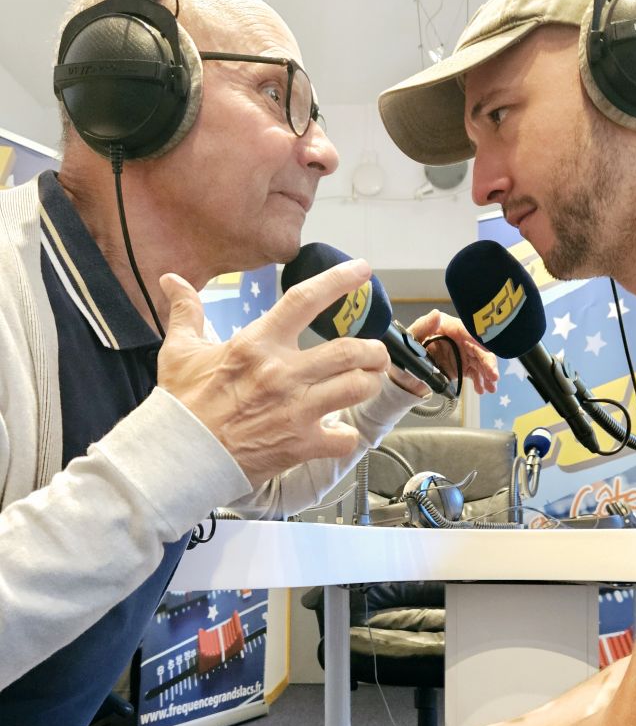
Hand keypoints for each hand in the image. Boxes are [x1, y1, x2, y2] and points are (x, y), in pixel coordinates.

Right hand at [157, 260, 388, 486]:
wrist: (181, 456)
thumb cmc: (181, 404)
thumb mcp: (180, 351)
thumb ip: (186, 312)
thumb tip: (171, 280)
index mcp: (258, 344)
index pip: (305, 300)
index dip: (339, 280)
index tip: (362, 270)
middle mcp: (283, 373)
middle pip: (349, 350)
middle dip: (373, 350)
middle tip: (375, 353)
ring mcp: (296, 410)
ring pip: (357, 388)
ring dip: (370, 384)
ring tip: (369, 382)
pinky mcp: (301, 444)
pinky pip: (345, 437)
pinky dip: (348, 435)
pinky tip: (342, 432)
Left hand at [408, 309, 498, 395]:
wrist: (405, 372)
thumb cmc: (407, 349)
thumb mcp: (412, 337)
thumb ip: (423, 326)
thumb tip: (436, 314)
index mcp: (449, 327)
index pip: (469, 332)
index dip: (480, 342)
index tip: (487, 352)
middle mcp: (459, 339)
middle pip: (479, 348)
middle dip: (488, 362)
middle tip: (493, 376)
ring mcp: (463, 354)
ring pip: (480, 362)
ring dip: (487, 374)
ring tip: (490, 387)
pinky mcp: (463, 367)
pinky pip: (475, 373)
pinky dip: (480, 382)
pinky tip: (482, 390)